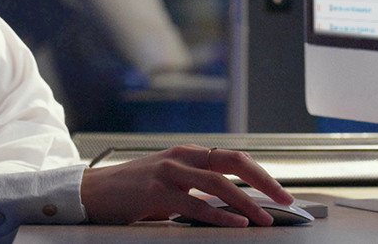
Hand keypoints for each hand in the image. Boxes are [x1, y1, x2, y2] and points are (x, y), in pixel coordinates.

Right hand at [76, 145, 296, 225]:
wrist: (91, 192)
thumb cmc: (132, 191)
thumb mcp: (170, 182)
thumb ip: (198, 188)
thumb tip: (233, 205)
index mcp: (188, 153)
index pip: (235, 158)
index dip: (263, 174)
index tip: (283, 194)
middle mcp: (181, 157)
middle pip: (234, 163)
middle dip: (265, 182)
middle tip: (287, 201)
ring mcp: (167, 172)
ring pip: (218, 184)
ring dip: (247, 202)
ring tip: (265, 219)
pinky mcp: (155, 192)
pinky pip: (194, 204)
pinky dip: (220, 215)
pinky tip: (237, 223)